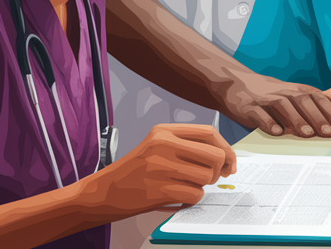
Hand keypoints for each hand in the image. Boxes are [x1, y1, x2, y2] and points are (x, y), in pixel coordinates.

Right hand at [79, 123, 236, 217]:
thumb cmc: (133, 172)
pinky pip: (194, 195)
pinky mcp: (158, 189)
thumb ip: (186, 146)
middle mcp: (163, 145)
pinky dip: (191, 199)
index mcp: (164, 131)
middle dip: (217, 170)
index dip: (225, 148)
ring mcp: (160, 167)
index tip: (229, 162)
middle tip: (210, 178)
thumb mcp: (156, 146)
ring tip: (185, 186)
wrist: (102, 193)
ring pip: (206, 177)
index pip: (209, 133)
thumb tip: (223, 157)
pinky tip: (178, 197)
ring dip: (201, 186)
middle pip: (214, 155)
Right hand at [219, 73, 330, 137]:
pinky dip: (269, 122)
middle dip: (318, 117)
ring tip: (308, 134)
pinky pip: (260, 114)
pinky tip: (277, 132)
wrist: (237, 84)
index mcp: (298, 90)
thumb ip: (309, 110)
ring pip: (284, 106)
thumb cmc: (272, 97)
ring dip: (297, 119)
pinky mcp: (249, 106)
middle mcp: (284, 92)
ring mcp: (266, 98)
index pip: (319, 99)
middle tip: (329, 133)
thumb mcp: (292, 98)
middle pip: (304, 102)